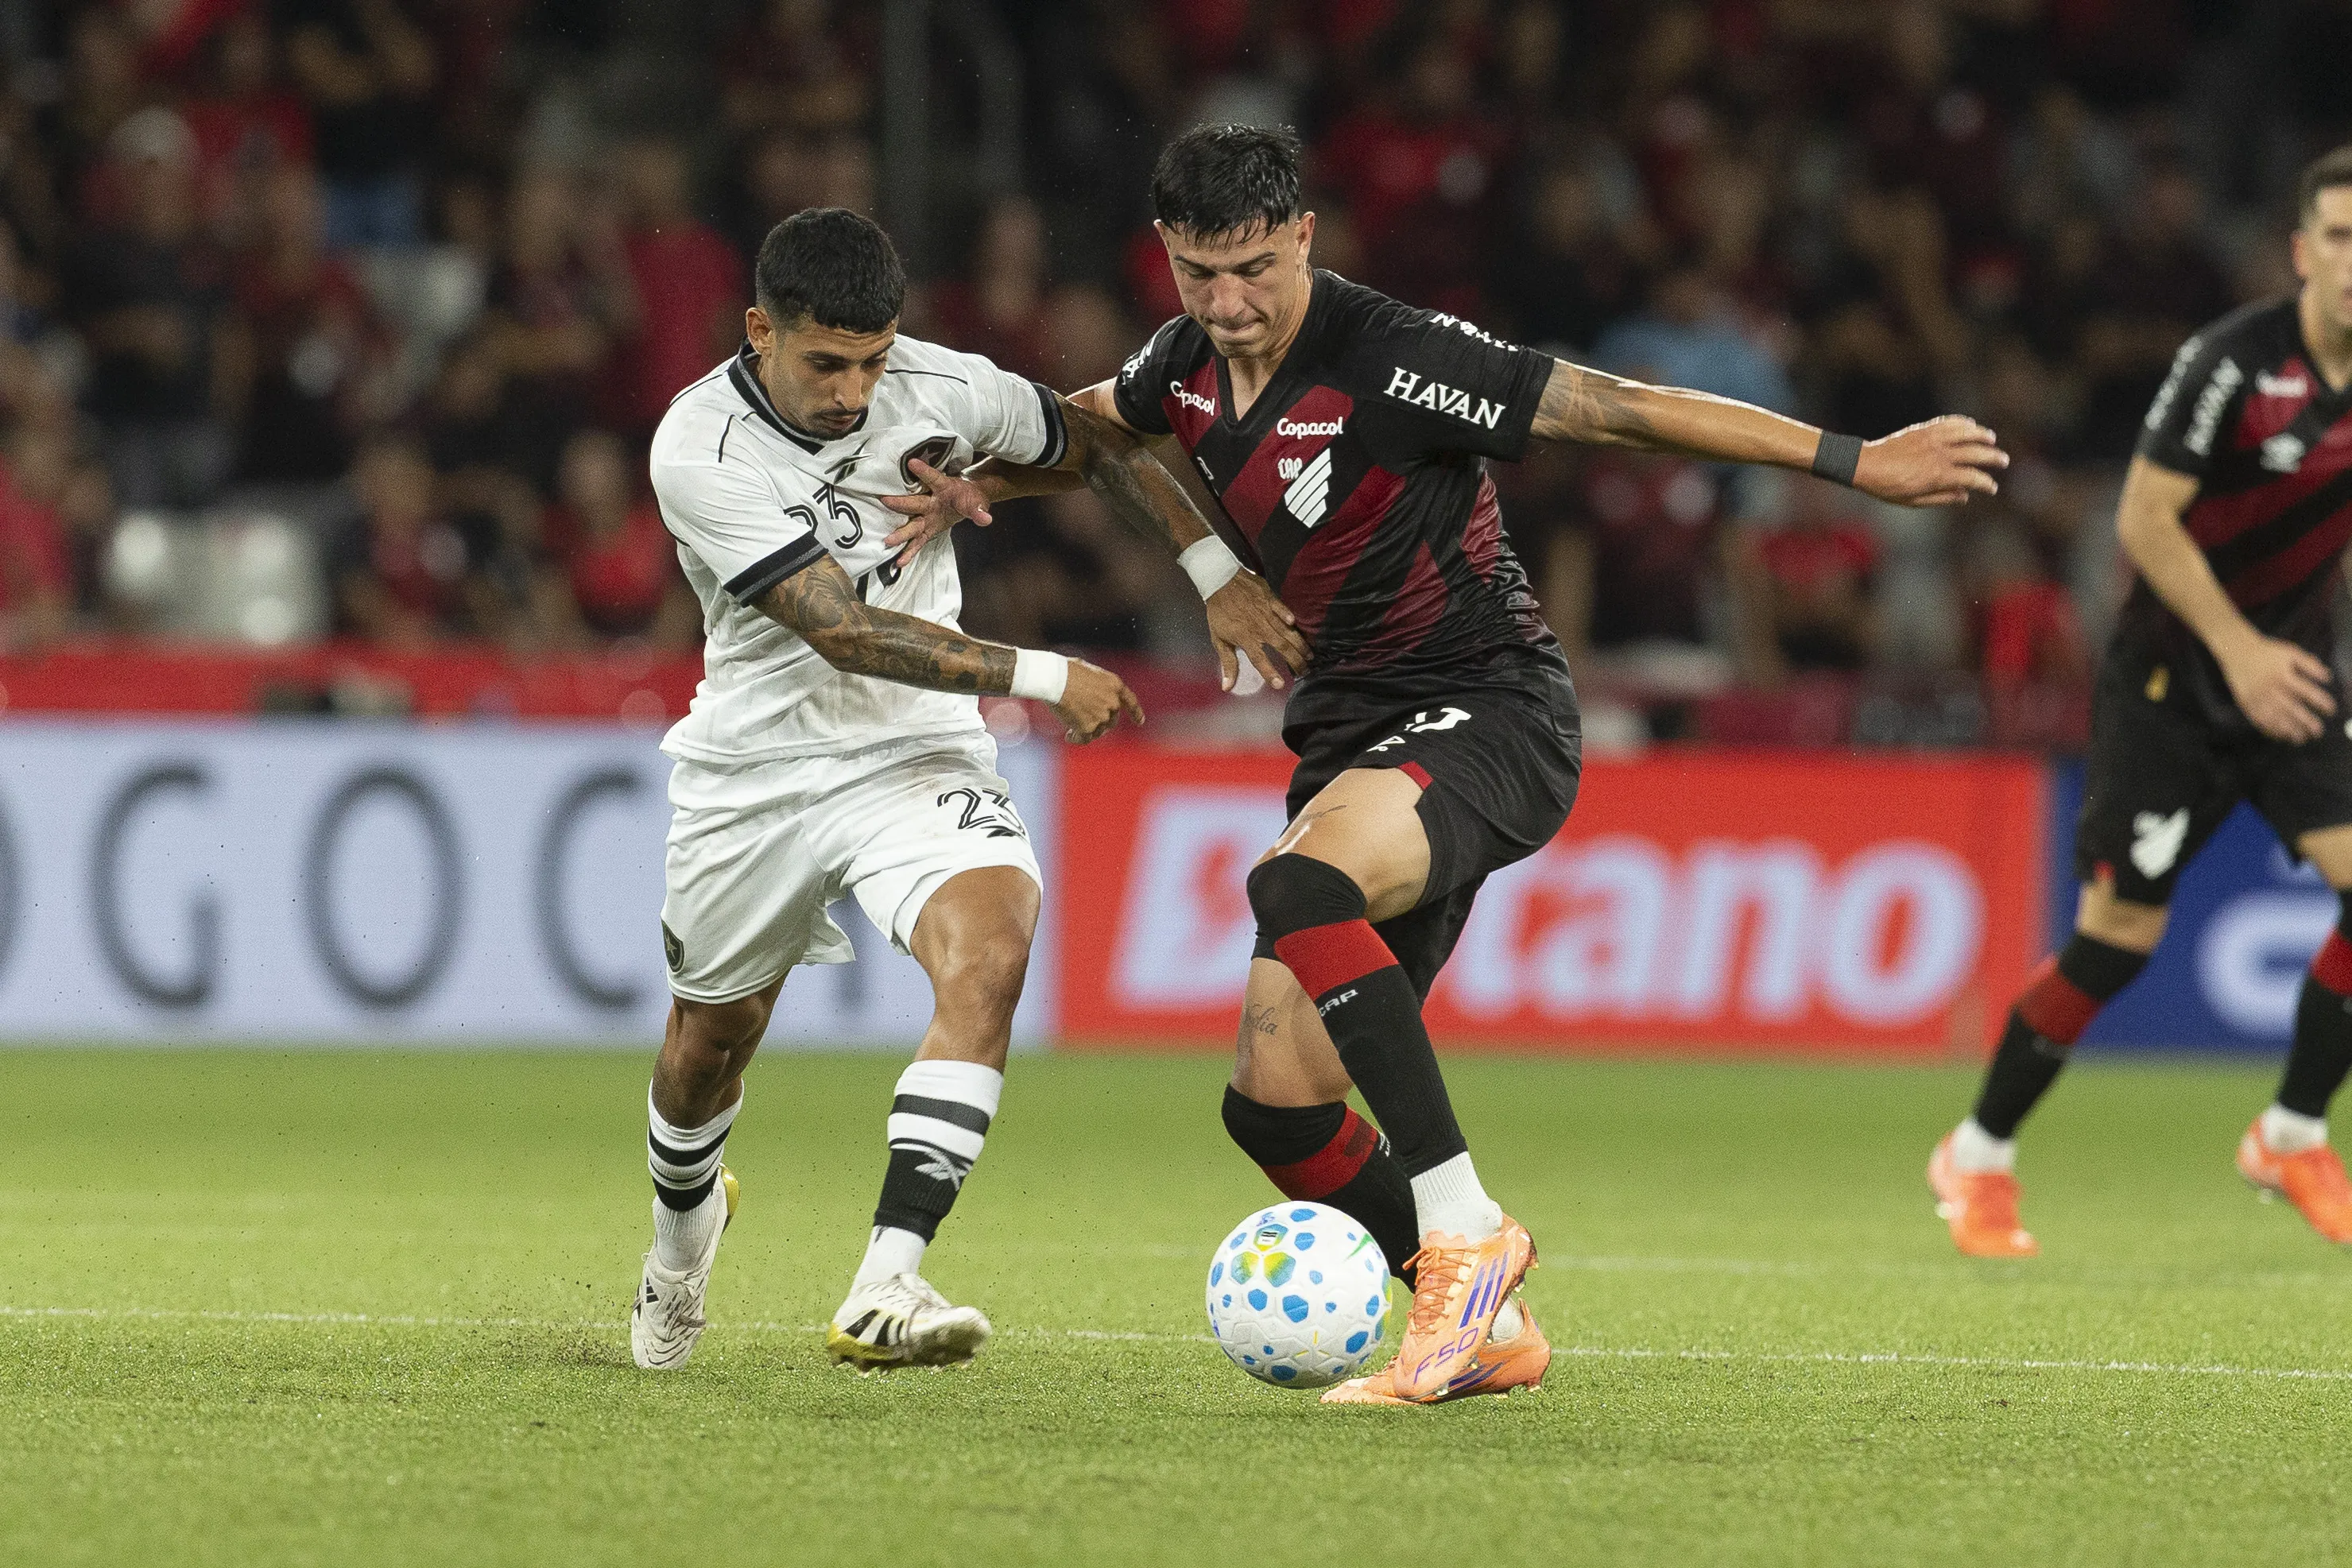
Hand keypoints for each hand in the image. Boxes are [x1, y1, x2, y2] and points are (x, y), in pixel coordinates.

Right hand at [880, 459, 991, 552]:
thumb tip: (986, 519)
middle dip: (901, 503)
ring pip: (912, 524)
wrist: (967, 500)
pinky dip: (909, 551)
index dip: (924, 471)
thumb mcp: (977, 502)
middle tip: (885, 500)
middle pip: (915, 503)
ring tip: (888, 540)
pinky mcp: (926, 529)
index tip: (912, 462)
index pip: (933, 478)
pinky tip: (899, 562)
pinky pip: (917, 541)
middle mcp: (930, 502)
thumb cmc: (969, 498)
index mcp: (943, 489)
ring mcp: (926, 516)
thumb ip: (978, 511)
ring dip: (901, 532)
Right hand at [1051, 657, 1144, 742]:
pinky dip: (1077, 738)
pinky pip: (1085, 738)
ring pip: (1098, 731)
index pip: (1130, 701)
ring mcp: (1102, 716)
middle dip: (1100, 723)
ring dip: (1087, 730)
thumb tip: (1091, 693)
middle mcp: (1112, 702)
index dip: (1136, 712)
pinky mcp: (1088, 727)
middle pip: (1111, 720)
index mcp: (1114, 685)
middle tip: (1084, 722)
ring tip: (1071, 727)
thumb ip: (1096, 685)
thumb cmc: (1065, 670)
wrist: (1055, 679)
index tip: (1140, 722)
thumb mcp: (1088, 671)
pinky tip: (1069, 736)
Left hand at [1205, 570, 1308, 691]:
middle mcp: (1259, 628)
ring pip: (1286, 631)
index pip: (1260, 659)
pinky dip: (1289, 616)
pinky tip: (1296, 624)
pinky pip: (1282, 609)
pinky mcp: (1270, 599)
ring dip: (1299, 644)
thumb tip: (1227, 687)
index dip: (1270, 673)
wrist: (1220, 581)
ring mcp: (1266, 613)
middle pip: (1281, 647)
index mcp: (1246, 638)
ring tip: (1309, 654)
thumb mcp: (1218, 639)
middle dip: (1295, 660)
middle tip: (1305, 670)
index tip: (1280, 685)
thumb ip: (1227, 663)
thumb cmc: (1219, 612)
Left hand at [1853, 416, 2007, 505]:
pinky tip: (1971, 425)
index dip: (1986, 484)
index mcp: (1939, 475)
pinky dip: (1963, 423)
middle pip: (1976, 453)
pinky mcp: (1925, 429)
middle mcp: (1940, 455)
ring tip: (1992, 440)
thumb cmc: (1888, 487)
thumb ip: (1942, 498)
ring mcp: (1933, 439)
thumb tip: (1965, 496)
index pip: (1973, 478)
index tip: (1992, 488)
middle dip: (1994, 458)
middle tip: (2003, 461)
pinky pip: (1950, 422)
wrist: (1866, 465)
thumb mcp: (1914, 501)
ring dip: (1982, 436)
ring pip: (1967, 433)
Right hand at [2219, 631, 2336, 742]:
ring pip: (2275, 718)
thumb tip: (2327, 678)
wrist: (2237, 651)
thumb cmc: (2267, 652)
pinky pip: (2258, 720)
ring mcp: (2257, 698)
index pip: (2307, 693)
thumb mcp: (2291, 652)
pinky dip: (2269, 729)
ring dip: (2289, 730)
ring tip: (2300, 739)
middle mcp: (2271, 689)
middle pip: (2292, 709)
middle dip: (2307, 722)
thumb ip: (2310, 664)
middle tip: (2318, 732)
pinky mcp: (2246, 704)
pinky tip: (2279, 735)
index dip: (2321, 703)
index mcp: (2284, 676)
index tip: (2331, 711)